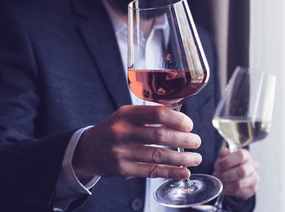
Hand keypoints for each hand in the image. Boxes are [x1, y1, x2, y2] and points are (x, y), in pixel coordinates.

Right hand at [72, 105, 201, 180]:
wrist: (88, 149)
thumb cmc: (113, 130)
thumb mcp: (125, 116)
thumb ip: (148, 117)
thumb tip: (179, 119)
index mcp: (125, 114)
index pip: (157, 113)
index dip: (177, 119)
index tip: (189, 125)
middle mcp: (122, 131)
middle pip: (160, 135)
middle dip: (184, 139)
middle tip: (197, 141)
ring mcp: (121, 151)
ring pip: (158, 155)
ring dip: (182, 158)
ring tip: (196, 158)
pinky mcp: (122, 169)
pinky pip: (151, 171)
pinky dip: (171, 172)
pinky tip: (184, 172)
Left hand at [213, 148, 258, 199]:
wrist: (232, 175)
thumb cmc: (228, 164)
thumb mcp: (223, 157)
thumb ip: (223, 154)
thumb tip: (225, 152)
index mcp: (246, 155)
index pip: (241, 156)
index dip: (227, 161)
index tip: (218, 166)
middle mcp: (253, 166)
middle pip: (242, 171)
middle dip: (226, 175)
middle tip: (218, 176)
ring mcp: (254, 178)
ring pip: (240, 184)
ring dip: (226, 184)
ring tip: (219, 182)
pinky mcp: (252, 189)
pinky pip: (239, 192)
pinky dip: (228, 190)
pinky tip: (224, 187)